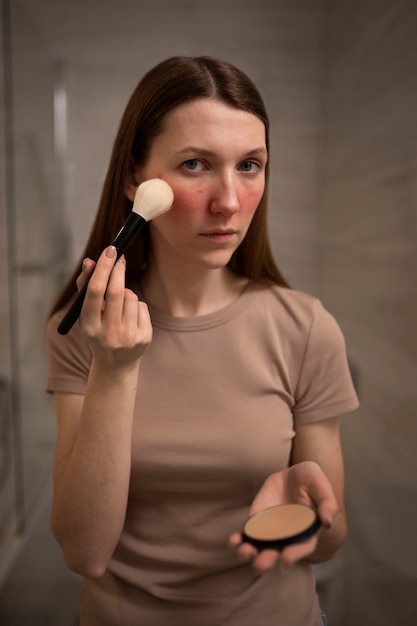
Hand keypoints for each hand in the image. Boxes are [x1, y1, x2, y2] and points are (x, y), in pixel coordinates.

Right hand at [77, 246, 152, 367]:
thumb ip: (85, 287)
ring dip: (126, 292)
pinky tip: (129, 317)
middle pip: (116, 292)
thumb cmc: (97, 331)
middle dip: (118, 270)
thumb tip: (89, 261)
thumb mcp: (86, 314)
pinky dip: (135, 305)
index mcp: (89, 327)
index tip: (109, 250)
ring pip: (131, 297)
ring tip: (119, 305)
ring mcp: (129, 337)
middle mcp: (109, 334)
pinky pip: (142, 306)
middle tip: (118, 256)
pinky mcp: (145, 337)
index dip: (103, 269)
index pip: (95, 292)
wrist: (115, 364)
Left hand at [228, 461, 338, 573]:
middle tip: (259, 565)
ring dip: (250, 552)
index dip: (295, 554)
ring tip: (244, 551)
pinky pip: (247, 532)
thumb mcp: (321, 485)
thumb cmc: (312, 480)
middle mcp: (289, 536)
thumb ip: (327, 503)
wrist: (293, 473)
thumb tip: (328, 522)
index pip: (302, 547)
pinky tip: (233, 541)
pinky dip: (239, 538)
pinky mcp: (257, 521)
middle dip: (267, 560)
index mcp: (307, 532)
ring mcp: (271, 530)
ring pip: (260, 546)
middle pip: (278, 552)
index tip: (285, 558)